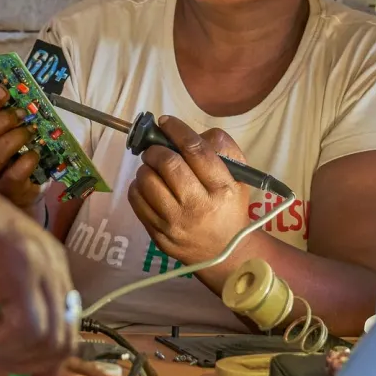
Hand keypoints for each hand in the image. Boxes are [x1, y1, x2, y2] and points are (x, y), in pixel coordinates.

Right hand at [0, 86, 41, 210]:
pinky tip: (35, 154)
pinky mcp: (5, 190)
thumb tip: (17, 89)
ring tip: (30, 131)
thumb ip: (9, 111)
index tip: (3, 90)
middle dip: (0, 120)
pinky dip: (26, 162)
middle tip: (22, 114)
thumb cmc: (15, 152)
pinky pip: (12, 176)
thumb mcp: (10, 130)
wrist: (24, 187)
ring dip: (14, 139)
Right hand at [0, 165, 75, 375]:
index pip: (65, 329)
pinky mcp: (21, 270)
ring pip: (48, 340)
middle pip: (64, 340)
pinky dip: (2, 345)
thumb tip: (16, 342)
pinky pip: (27, 330)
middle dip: (31, 370)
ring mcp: (40, 266)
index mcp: (49, 265)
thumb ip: (3, 308)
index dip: (48, 370)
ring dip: (10, 356)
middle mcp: (53, 265)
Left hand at [126, 116, 251, 264]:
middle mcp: (199, 207)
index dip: (177, 130)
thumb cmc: (229, 207)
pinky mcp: (159, 235)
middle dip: (157, 149)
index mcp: (223, 189)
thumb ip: (222, 149)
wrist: (224, 253)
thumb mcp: (239, 177)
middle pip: (169, 164)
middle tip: (156, 149)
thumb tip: (187, 133)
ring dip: (146, 168)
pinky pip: (136, 201)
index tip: (166, 121)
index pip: (196, 150)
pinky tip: (148, 186)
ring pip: (147, 181)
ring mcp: (176, 223)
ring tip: (153, 168)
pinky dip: (138, 186)